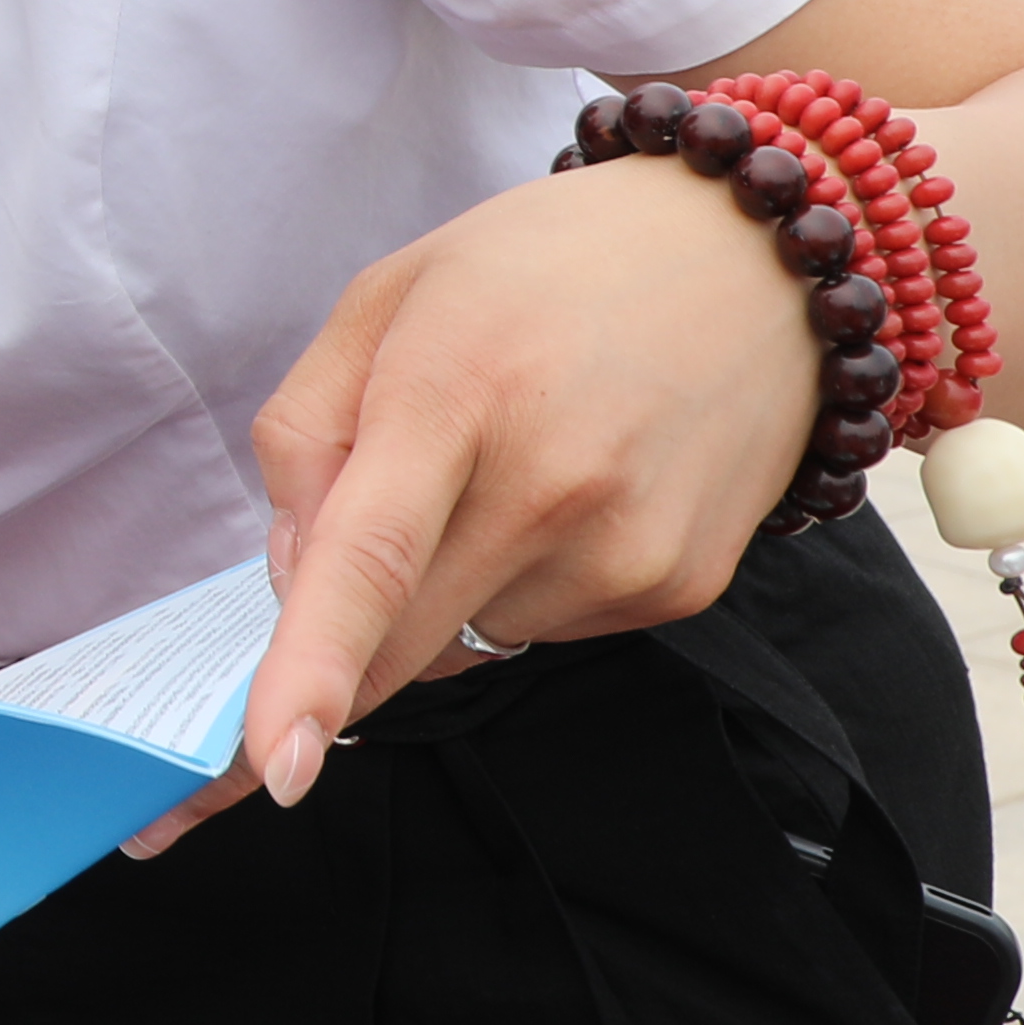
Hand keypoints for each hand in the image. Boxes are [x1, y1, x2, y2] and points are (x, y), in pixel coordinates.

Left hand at [192, 143, 818, 843]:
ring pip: (465, 641)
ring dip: (446, 588)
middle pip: (402, 641)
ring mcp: (627, 547)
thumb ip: (305, 432)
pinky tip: (573, 491)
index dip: (311, 674)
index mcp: (455, 393)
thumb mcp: (388, 298)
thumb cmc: (543, 267)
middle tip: (342, 583)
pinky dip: (523, 583)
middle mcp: (552, 485)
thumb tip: (289, 573)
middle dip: (340, 655)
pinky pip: (543, 629)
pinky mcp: (679, 586)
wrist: (753, 256)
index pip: (367, 561)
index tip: (270, 768)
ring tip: (512, 461)